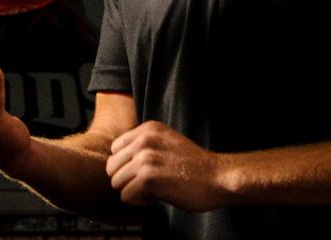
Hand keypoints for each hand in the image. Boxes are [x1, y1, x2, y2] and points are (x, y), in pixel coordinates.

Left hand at [105, 120, 231, 211]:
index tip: (149, 170)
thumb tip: (115, 163)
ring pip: (116, 183)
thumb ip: (143, 146)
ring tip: (156, 188)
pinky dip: (140, 202)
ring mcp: (145, 158)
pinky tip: (159, 195)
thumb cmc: (194, 166)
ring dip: (133, 191)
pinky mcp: (148, 178)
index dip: (128, 165)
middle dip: (127, 179)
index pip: (115, 150)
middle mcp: (144, 139)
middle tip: (151, 182)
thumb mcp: (167, 142)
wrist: (218, 178)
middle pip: (112, 167)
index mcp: (148, 129)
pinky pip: (126, 196)